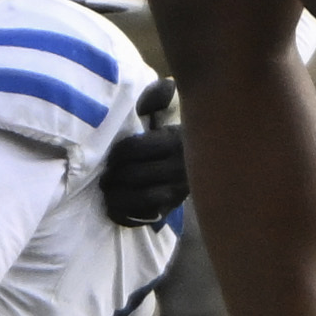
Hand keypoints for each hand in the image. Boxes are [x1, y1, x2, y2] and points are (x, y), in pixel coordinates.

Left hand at [99, 80, 187, 224]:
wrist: (213, 161)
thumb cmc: (177, 134)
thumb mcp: (170, 114)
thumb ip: (156, 100)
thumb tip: (140, 100)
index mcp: (174, 141)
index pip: (135, 149)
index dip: (116, 154)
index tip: (108, 156)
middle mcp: (179, 167)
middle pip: (135, 174)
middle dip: (113, 176)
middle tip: (102, 177)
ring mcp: (178, 191)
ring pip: (142, 198)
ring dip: (118, 197)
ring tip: (107, 192)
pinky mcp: (175, 207)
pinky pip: (148, 215)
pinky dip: (128, 215)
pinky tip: (114, 209)